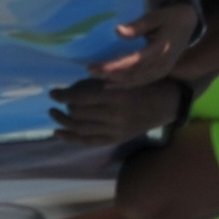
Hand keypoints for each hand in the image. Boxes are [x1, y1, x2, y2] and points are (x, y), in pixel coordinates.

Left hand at [47, 75, 186, 144]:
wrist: (166, 103)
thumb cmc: (143, 82)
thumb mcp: (122, 76)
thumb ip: (98, 82)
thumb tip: (70, 90)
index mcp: (116, 96)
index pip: (81, 98)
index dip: (63, 95)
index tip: (53, 92)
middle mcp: (114, 116)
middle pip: (79, 114)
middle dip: (64, 107)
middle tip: (56, 101)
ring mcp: (115, 130)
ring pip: (81, 129)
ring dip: (63, 122)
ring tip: (53, 114)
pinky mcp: (116, 139)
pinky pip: (90, 141)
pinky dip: (71, 139)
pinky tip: (58, 133)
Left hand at [104, 0, 205, 82]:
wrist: (188, 23)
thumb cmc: (169, 17)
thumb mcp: (155, 17)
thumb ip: (138, 26)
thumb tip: (118, 31)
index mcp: (160, 49)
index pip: (134, 61)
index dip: (115, 66)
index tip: (97, 66)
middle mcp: (162, 64)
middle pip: (133, 74)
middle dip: (111, 75)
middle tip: (90, 71)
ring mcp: (162, 70)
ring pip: (136, 80)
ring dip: (116, 80)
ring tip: (97, 77)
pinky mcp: (159, 72)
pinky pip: (141, 81)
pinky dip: (125, 84)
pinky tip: (110, 84)